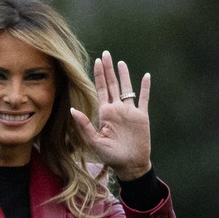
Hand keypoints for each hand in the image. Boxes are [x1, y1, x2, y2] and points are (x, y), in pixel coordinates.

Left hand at [70, 51, 151, 180]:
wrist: (130, 164)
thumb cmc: (110, 156)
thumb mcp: (94, 142)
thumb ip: (84, 126)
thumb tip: (72, 110)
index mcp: (104, 113)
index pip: (101, 89)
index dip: (99, 75)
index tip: (96, 61)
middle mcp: (116, 109)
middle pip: (112, 84)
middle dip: (108, 69)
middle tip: (106, 54)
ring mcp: (130, 111)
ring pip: (127, 88)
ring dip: (124, 75)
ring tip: (120, 62)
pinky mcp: (142, 116)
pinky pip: (144, 98)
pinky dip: (145, 87)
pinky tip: (146, 76)